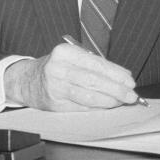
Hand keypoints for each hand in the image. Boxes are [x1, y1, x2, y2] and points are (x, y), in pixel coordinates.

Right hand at [3, 43, 138, 110]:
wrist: (27, 80)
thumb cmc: (56, 68)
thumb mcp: (71, 58)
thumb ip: (95, 65)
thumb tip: (122, 78)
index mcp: (64, 52)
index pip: (95, 63)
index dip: (115, 73)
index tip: (130, 80)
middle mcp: (58, 68)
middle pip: (93, 80)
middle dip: (116, 89)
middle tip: (131, 95)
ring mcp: (55, 87)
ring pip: (88, 95)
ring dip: (109, 100)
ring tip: (122, 101)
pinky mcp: (55, 103)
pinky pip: (81, 106)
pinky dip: (97, 106)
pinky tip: (107, 106)